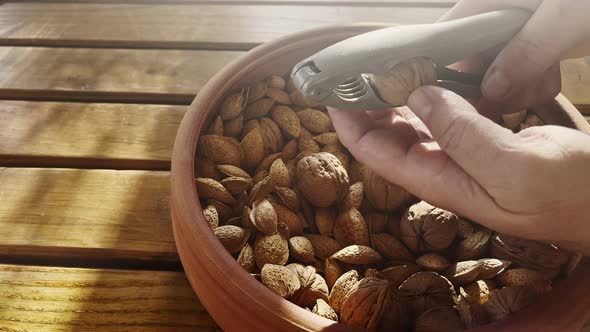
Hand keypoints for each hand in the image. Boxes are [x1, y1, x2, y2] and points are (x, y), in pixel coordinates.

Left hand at [328, 86, 589, 254]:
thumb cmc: (574, 196)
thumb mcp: (515, 169)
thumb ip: (464, 134)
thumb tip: (420, 95)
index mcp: (441, 181)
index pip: (375, 152)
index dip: (349, 123)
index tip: (332, 91)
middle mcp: (446, 169)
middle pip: (389, 135)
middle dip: (367, 104)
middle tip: (358, 69)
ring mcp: (466, 154)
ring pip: (417, 122)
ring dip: (398, 95)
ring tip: (387, 64)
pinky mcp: (488, 140)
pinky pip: (448, 113)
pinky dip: (436, 92)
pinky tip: (433, 73)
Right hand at [439, 0, 589, 116]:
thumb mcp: (566, 18)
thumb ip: (526, 52)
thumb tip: (491, 89)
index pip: (446, 32)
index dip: (440, 66)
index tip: (448, 102)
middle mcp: (498, 12)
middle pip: (470, 56)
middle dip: (485, 84)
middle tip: (505, 102)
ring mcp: (520, 26)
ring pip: (496, 66)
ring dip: (513, 87)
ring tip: (538, 85)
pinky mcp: (539, 38)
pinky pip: (521, 67)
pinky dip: (532, 81)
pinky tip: (550, 79)